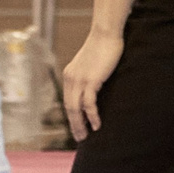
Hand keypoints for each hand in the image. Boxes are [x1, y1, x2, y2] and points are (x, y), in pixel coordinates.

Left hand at [60, 27, 123, 141]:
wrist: (105, 34)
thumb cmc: (102, 47)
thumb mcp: (91, 64)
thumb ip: (89, 76)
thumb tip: (94, 87)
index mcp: (69, 75)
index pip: (68, 101)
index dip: (72, 116)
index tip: (77, 127)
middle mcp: (70, 79)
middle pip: (69, 108)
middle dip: (74, 124)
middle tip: (80, 138)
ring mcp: (79, 80)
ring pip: (76, 108)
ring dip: (80, 124)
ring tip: (86, 136)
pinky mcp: (90, 80)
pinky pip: (88, 103)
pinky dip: (91, 115)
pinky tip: (96, 125)